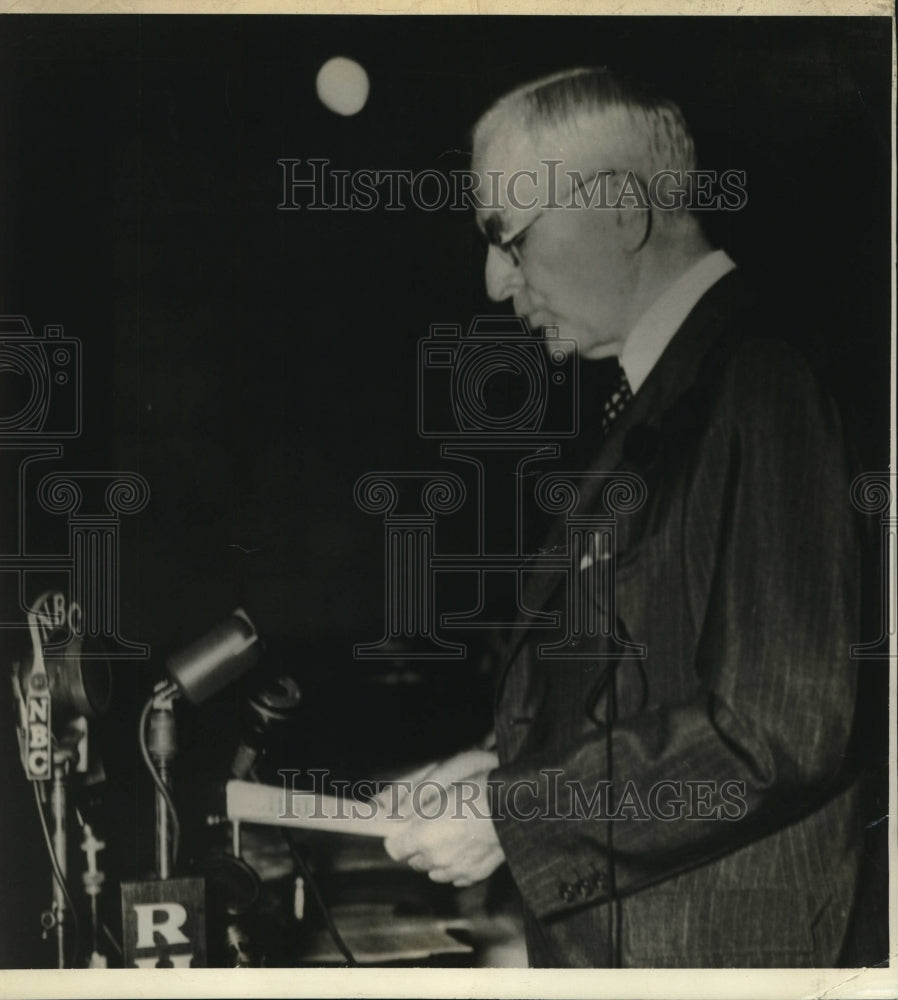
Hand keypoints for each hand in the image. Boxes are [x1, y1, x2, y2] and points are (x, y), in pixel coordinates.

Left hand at [382, 750, 504, 886]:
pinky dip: (456, 867)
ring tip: (449, 839)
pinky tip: (464, 850)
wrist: (510, 808)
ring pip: (434, 872)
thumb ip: (414, 808)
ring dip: (436, 860)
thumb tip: (393, 815)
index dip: (398, 839)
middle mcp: (436, 859)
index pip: (394, 849)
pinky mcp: (474, 874)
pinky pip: (456, 877)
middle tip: (429, 830)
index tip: (402, 832)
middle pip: (414, 861)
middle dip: (417, 848)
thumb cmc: (475, 792)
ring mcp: (456, 869)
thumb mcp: (439, 790)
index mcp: (422, 837)